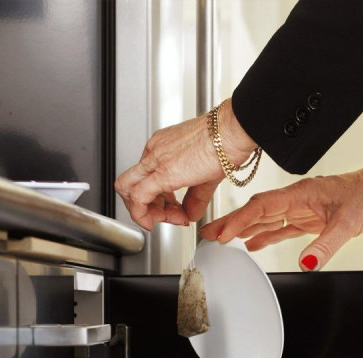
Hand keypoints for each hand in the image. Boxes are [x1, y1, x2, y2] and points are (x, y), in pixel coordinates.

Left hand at [114, 98, 256, 230]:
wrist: (232, 131)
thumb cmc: (225, 142)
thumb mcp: (207, 176)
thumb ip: (195, 198)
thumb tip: (190, 214)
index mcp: (162, 147)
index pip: (145, 179)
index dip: (157, 202)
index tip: (174, 211)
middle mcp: (154, 151)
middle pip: (132, 186)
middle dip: (147, 209)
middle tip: (168, 218)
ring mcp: (155, 159)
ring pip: (129, 192)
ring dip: (147, 213)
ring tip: (172, 218)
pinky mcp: (161, 172)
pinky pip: (138, 197)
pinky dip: (142, 214)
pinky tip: (154, 221)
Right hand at [200, 158, 362, 270]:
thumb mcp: (348, 223)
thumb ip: (325, 245)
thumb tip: (306, 263)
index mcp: (301, 193)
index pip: (261, 207)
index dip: (238, 219)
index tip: (221, 232)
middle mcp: (297, 199)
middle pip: (256, 211)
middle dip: (230, 223)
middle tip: (207, 235)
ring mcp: (302, 209)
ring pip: (265, 219)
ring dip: (242, 229)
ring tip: (220, 240)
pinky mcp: (309, 218)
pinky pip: (280, 228)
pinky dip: (264, 236)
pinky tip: (252, 244)